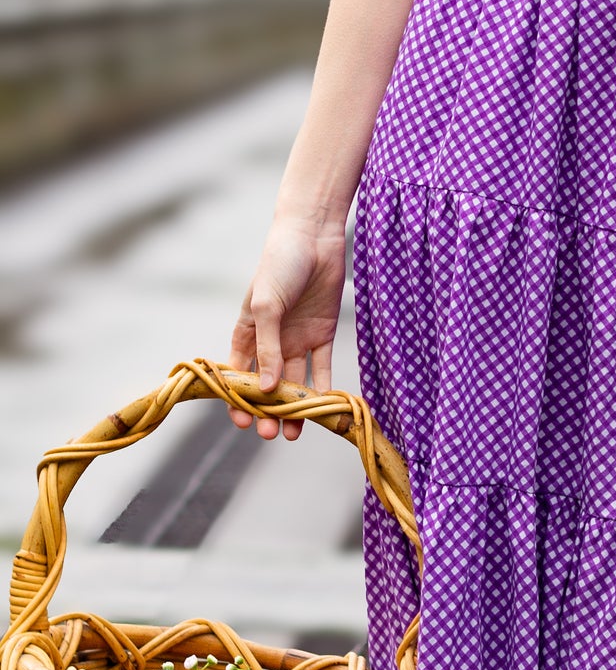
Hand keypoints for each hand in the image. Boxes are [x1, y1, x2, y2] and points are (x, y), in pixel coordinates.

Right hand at [229, 215, 346, 439]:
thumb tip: (267, 389)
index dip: (238, 399)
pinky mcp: (323, 334)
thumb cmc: (279, 265)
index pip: (238, 374)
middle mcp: (271, 340)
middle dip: (267, 411)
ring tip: (293, 433)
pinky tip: (324, 409)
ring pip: (293, 382)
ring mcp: (297, 338)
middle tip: (270, 433)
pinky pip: (321, 367)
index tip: (243, 421)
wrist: (314, 237)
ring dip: (293, 408)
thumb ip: (267, 347)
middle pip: (266, 384)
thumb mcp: (267, 306)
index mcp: (246, 332)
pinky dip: (322, 388)